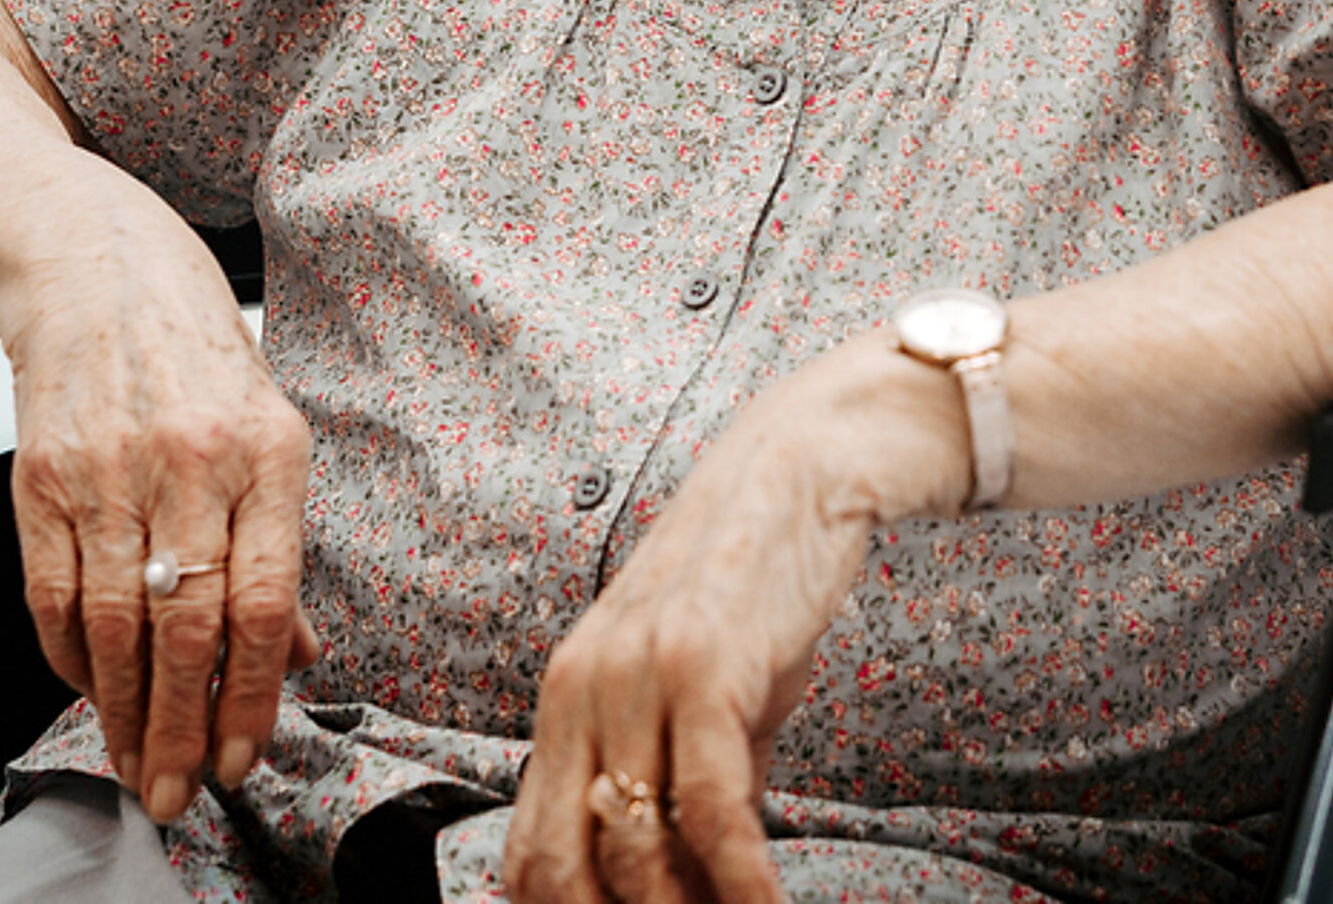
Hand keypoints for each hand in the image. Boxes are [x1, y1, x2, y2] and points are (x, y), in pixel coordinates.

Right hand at [5, 236, 320, 821]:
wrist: (97, 265)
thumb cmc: (197, 347)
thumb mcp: (271, 425)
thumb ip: (280, 541)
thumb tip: (297, 649)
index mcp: (269, 450)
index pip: (264, 600)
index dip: (253, 694)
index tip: (245, 755)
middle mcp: (193, 464)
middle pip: (189, 628)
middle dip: (184, 728)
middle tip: (182, 792)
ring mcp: (112, 472)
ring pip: (115, 626)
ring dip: (124, 713)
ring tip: (137, 765)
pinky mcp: (41, 480)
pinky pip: (53, 597)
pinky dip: (69, 660)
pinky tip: (89, 693)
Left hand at [501, 339, 964, 903]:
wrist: (803, 470)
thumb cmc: (753, 582)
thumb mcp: (695, 688)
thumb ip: (677, 779)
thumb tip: (689, 886)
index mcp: (566, 695)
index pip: (529, 855)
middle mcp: (583, 687)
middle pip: (563, 872)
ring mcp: (638, 675)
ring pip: (633, 853)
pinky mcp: (702, 665)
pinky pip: (708, 810)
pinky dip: (740, 882)